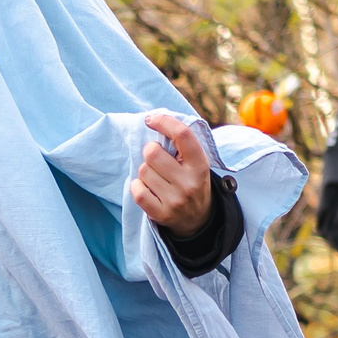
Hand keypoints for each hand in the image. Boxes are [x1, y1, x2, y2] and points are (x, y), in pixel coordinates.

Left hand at [130, 113, 214, 237]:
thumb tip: (154, 120)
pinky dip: (137, 186)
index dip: (164, 122)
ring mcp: (175, 200)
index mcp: (200, 165)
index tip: (151, 120)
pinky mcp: (161, 214)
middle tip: (156, 158)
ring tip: (156, 176)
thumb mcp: (196, 162)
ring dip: (145, 170)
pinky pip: (137, 191)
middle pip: (152, 153)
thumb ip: (181, 144)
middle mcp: (189, 183)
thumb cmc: (192, 181)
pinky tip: (147, 187)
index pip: (182, 135)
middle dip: (150, 151)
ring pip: (143, 171)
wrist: (198, 218)